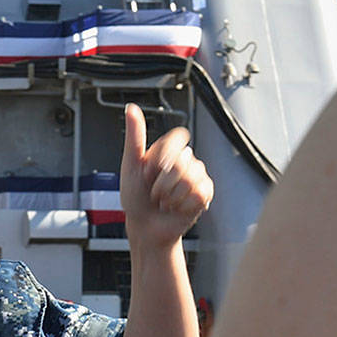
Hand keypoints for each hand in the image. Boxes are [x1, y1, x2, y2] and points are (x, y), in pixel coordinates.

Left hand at [119, 104, 213, 250]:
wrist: (145, 227)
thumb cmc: (135, 198)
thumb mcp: (130, 165)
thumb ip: (134, 136)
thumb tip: (131, 108)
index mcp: (168, 150)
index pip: (175, 139)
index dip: (160, 158)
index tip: (148, 170)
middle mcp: (185, 160)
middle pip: (182, 161)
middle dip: (161, 182)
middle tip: (154, 191)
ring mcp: (197, 176)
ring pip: (190, 179)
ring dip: (170, 196)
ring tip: (164, 200)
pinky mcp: (205, 193)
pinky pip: (198, 194)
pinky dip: (182, 205)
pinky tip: (176, 207)